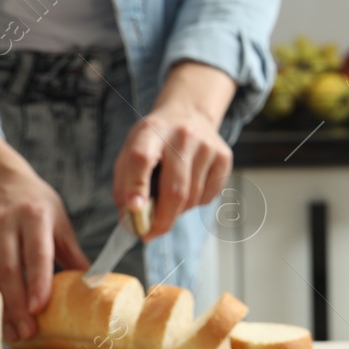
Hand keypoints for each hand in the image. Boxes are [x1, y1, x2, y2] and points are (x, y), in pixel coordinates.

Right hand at [0, 133, 88, 341]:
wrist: (0, 183)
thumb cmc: (36, 206)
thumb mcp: (59, 222)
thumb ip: (72, 254)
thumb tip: (93, 285)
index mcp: (34, 215)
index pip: (36, 252)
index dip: (37, 282)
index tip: (40, 309)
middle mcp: (4, 221)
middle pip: (8, 268)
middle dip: (16, 304)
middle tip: (26, 332)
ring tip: (12, 332)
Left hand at [112, 60, 236, 238]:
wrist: (188, 115)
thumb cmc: (153, 142)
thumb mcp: (129, 153)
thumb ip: (124, 187)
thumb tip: (131, 222)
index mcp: (151, 132)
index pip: (141, 159)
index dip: (136, 186)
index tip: (133, 210)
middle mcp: (182, 136)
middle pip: (174, 189)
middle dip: (162, 220)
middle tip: (150, 234)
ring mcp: (207, 146)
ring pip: (192, 198)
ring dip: (177, 211)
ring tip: (168, 199)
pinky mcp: (224, 156)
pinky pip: (208, 197)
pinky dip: (195, 203)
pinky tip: (189, 186)